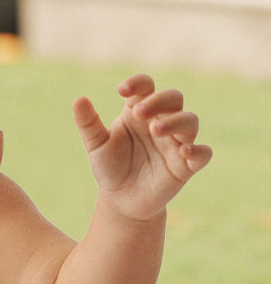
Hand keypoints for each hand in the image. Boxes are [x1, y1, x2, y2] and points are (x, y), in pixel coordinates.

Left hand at [73, 74, 211, 221]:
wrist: (120, 200)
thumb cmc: (110, 167)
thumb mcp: (96, 145)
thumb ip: (89, 123)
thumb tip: (78, 99)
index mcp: (139, 112)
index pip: (146, 87)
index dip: (138, 83)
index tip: (122, 90)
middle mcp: (161, 122)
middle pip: (173, 98)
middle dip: (158, 101)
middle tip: (139, 113)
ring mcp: (176, 143)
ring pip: (190, 121)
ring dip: (175, 122)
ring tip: (155, 129)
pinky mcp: (187, 165)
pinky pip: (204, 153)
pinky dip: (199, 150)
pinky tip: (185, 151)